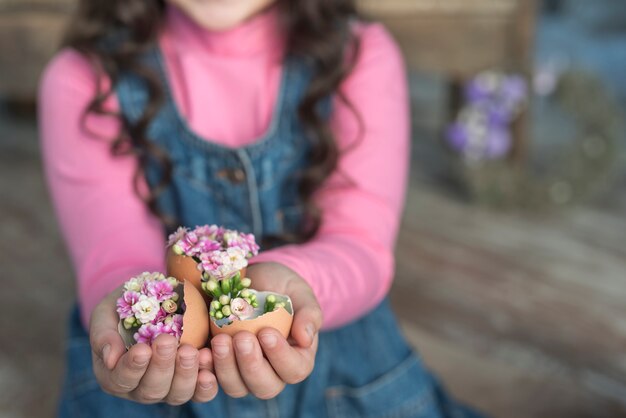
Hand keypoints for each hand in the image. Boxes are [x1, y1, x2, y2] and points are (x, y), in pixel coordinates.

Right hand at [89, 285, 217, 404]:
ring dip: (186, 374)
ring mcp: (168, 388)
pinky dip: (207, 383)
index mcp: (115, 376)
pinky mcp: (193, 383)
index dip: (132, 368)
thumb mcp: (106, 314)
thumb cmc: (124, 308)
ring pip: (177, 394)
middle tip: (168, 342)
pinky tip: (209, 361)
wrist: (154, 301)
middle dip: (161, 367)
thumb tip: (109, 359)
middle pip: (151, 390)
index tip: (142, 349)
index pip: (121, 380)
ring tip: (191, 351)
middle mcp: (141, 388)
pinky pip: (202, 392)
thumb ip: (103, 334)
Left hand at [210, 262, 322, 398]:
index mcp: (297, 358)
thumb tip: (305, 339)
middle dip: (251, 365)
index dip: (280, 356)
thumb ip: (309, 313)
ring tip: (220, 340)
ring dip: (226, 367)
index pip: (294, 370)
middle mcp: (272, 372)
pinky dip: (206, 369)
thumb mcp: (299, 292)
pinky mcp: (221, 367)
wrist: (253, 281)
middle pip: (265, 386)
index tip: (266, 332)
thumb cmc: (282, 287)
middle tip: (241, 338)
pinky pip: (212, 380)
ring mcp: (244, 372)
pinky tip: (202, 352)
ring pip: (237, 387)